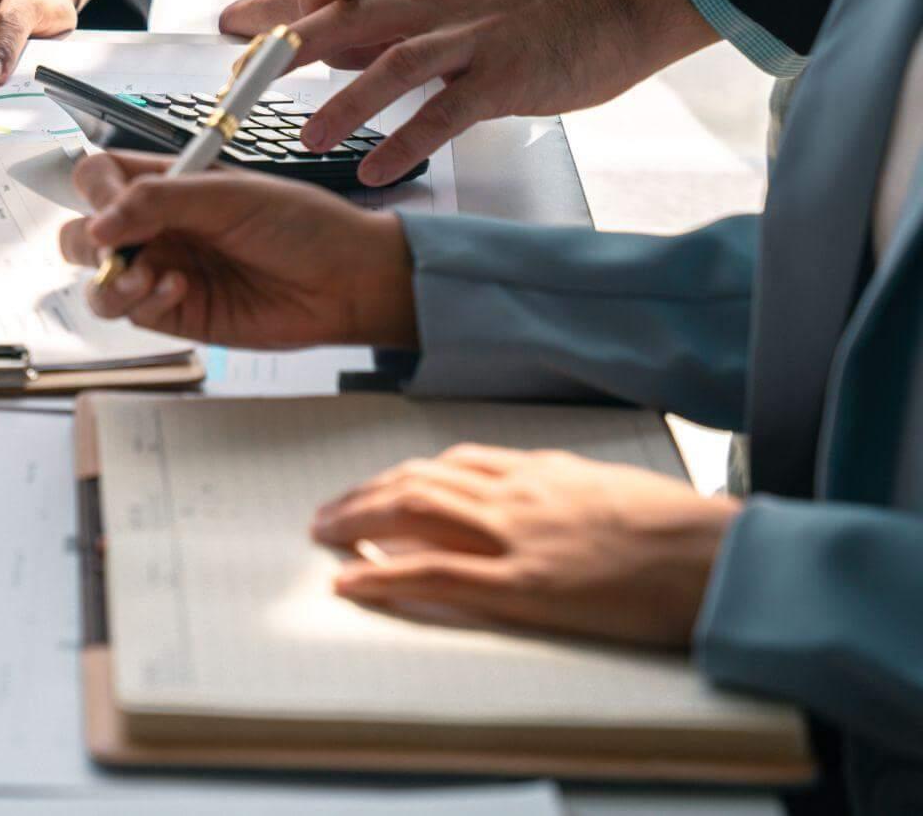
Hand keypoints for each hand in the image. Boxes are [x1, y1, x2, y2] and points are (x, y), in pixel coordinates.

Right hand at [58, 151, 417, 349]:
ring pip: (95, 278)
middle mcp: (157, 227)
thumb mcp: (229, 195)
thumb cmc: (301, 226)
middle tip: (118, 247)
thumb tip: (97, 223)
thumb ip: (158, 201)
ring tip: (144, 278)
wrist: (345, 282)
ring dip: (108, 279)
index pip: (99, 178)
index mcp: (167, 183)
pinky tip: (178, 290)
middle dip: (89, 241)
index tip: (112, 207)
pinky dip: (140, 302)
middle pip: (82, 231)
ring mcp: (161, 271)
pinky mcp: (173, 314)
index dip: (94, 192)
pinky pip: (128, 312)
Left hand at [227, 0, 715, 187]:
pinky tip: (374, 172)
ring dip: (343, 101)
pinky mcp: (506, 76)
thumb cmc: (535, 3)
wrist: (626, 2)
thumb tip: (320, 24)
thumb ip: (389, 6)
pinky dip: (406, 142)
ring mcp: (472, 34)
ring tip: (304, 138)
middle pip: (347, 10)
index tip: (238, 20)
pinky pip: (447, 112)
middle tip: (242, 76)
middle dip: (286, 43)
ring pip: (393, 60)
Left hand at [313, 445, 739, 647]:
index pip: (453, 462)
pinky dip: (383, 574)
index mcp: (544, 470)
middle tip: (327, 512)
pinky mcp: (526, 587)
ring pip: (414, 512)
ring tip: (323, 535)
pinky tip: (350, 580)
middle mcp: (519, 493)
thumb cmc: (684, 531)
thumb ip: (564, 489)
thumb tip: (532, 495)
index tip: (376, 487)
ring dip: (356, 521)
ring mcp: (518, 537)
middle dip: (364, 494)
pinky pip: (436, 575)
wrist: (724, 557)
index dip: (404, 474)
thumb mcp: (613, 489)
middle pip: (419, 480)